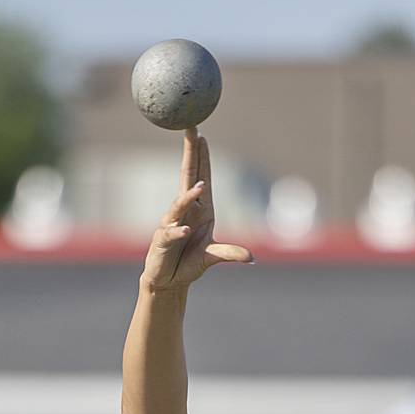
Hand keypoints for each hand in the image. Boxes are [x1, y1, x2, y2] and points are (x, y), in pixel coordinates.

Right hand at [141, 128, 252, 290]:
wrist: (168, 281)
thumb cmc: (189, 263)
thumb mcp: (213, 256)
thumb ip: (230, 253)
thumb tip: (251, 258)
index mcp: (200, 210)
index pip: (201, 177)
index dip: (201, 157)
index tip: (201, 135)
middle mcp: (186, 212)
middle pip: (187, 178)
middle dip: (190, 155)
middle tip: (191, 131)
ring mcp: (173, 224)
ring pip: (179, 205)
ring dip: (189, 197)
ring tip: (199, 188)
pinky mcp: (163, 242)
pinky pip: (172, 234)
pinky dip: (179, 232)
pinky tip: (186, 231)